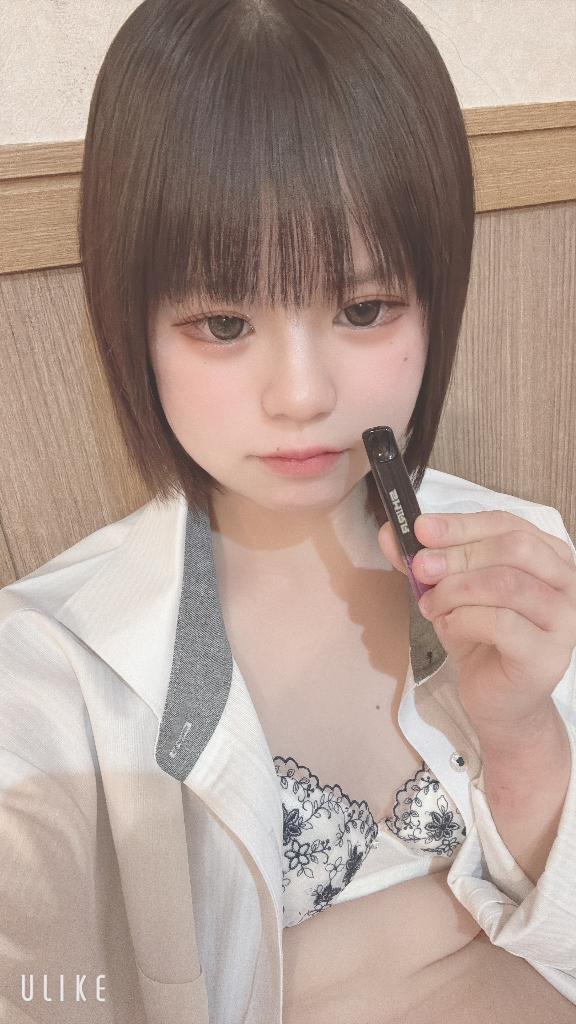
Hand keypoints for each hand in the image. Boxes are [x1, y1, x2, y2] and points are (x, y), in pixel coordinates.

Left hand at [378, 510, 575, 743]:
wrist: (496, 699)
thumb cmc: (481, 637)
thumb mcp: (450, 591)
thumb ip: (426, 560)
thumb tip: (390, 532)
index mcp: (547, 555)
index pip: (506, 524)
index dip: (461, 524)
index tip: (420, 528)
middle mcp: (565, 582)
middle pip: (512, 548)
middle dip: (458, 554)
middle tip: (421, 568)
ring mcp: (563, 619)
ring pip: (506, 584)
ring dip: (456, 591)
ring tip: (430, 606)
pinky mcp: (547, 654)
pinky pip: (500, 623)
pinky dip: (462, 620)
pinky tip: (448, 628)